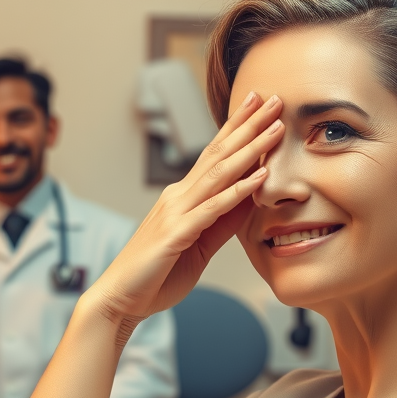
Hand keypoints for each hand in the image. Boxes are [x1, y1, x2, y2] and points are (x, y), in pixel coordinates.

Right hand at [87, 92, 282, 324]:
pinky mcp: (176, 233)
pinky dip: (238, 190)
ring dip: (250, 148)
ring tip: (275, 127)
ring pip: (219, 173)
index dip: (237, 128)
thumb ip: (221, 222)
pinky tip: (259, 176)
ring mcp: (176, 212)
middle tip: (274, 98)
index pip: (214, 156)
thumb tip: (249, 200)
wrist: (120, 299)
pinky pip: (213, 208)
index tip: (259, 106)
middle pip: (218, 153)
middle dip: (248, 125)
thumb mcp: (198, 244)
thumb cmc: (156, 275)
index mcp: (182, 198)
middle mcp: (178, 197)